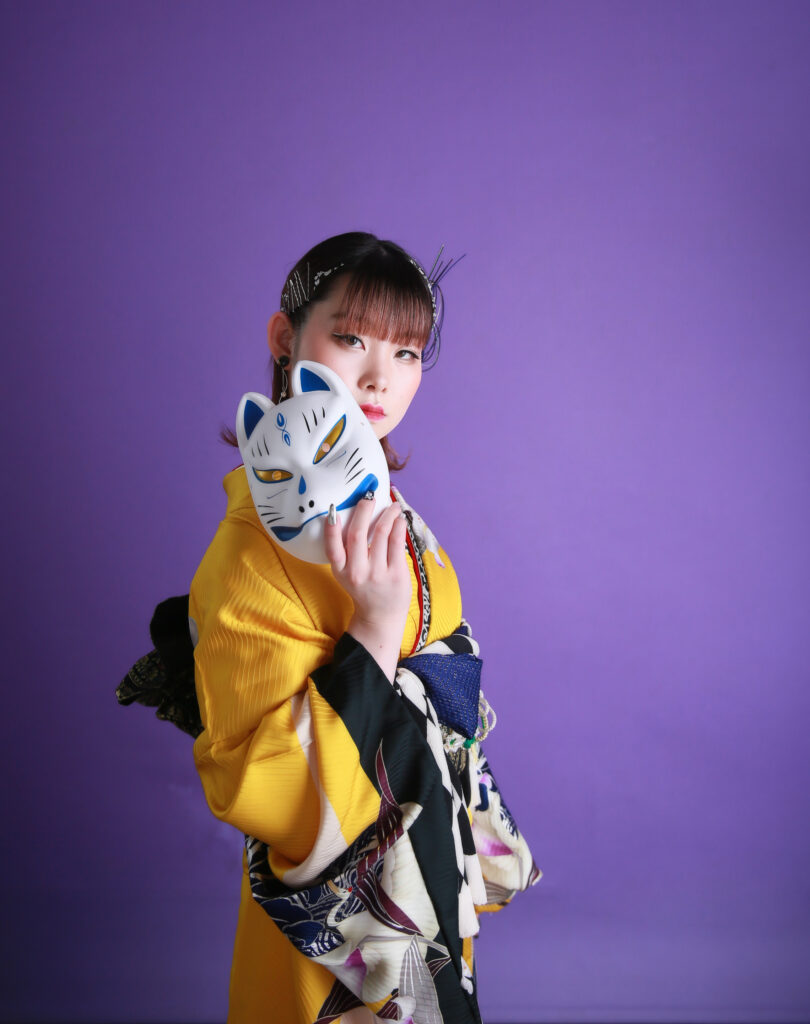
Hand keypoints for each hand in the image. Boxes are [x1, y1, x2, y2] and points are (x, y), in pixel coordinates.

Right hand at [325, 495, 411, 680]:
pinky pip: (397, 543)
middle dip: (363, 511)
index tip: (332, 510)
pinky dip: (398, 526)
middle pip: (358, 535)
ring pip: (381, 534)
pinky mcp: (396, 574)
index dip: (331, 529)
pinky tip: (399, 519)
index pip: (332, 548)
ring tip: (391, 505)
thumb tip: (358, 515)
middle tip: (368, 497)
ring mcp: (378, 573)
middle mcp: (358, 572)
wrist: (380, 617)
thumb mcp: (348, 573)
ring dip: (387, 515)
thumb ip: (349, 551)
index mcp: (341, 571)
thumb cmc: (364, 589)